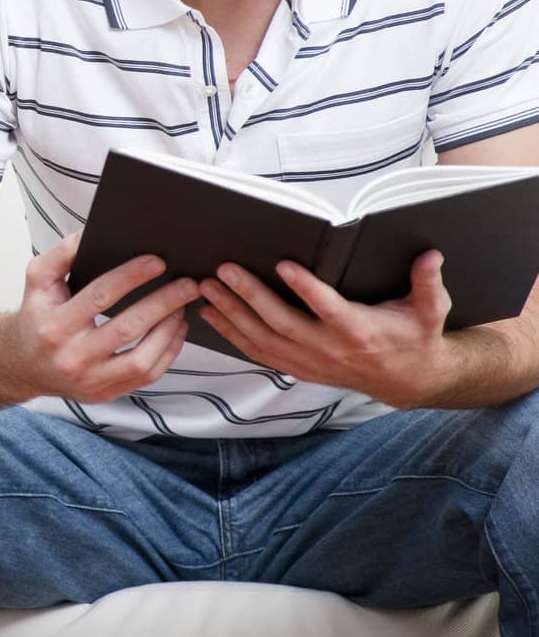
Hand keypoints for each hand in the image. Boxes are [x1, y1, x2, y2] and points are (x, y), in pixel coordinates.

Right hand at [7, 230, 201, 402]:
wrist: (23, 364)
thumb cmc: (37, 316)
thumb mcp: (38, 281)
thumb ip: (60, 255)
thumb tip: (90, 234)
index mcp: (54, 325)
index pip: (99, 297)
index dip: (130, 277)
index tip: (158, 262)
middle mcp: (71, 357)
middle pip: (127, 329)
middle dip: (163, 303)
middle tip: (188, 285)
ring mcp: (90, 381)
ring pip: (142, 360)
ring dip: (169, 331)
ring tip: (184, 307)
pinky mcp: (105, 393)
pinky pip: (145, 376)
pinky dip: (167, 352)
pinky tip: (175, 330)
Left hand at [197, 249, 453, 407]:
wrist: (409, 381)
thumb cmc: (416, 337)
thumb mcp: (431, 311)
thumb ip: (428, 283)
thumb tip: (431, 255)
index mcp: (360, 332)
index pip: (329, 309)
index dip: (306, 288)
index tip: (284, 264)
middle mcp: (329, 350)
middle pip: (282, 323)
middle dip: (250, 296)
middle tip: (224, 269)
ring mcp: (310, 362)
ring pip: (262, 339)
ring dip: (231, 313)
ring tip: (206, 287)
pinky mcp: (298, 368)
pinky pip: (258, 353)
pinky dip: (231, 335)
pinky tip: (210, 314)